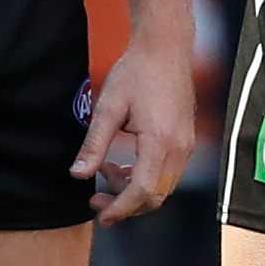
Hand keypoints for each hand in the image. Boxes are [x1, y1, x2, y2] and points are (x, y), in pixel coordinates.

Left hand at [75, 24, 203, 218]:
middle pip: (155, 197)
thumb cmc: (137, 73)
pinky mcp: (185, 141)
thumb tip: (78, 174)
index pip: (141, 191)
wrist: (165, 49)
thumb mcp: (108, 107)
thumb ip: (94, 144)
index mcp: (160, 141)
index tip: (100, 216)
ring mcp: (186, 146)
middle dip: (126, 206)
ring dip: (134, 192)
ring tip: (106, 174)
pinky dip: (145, 179)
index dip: (120, 209)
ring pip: (162, 189)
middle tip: (96, 201)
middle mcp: (179, 148)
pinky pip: (167, 174)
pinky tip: (123, 165)